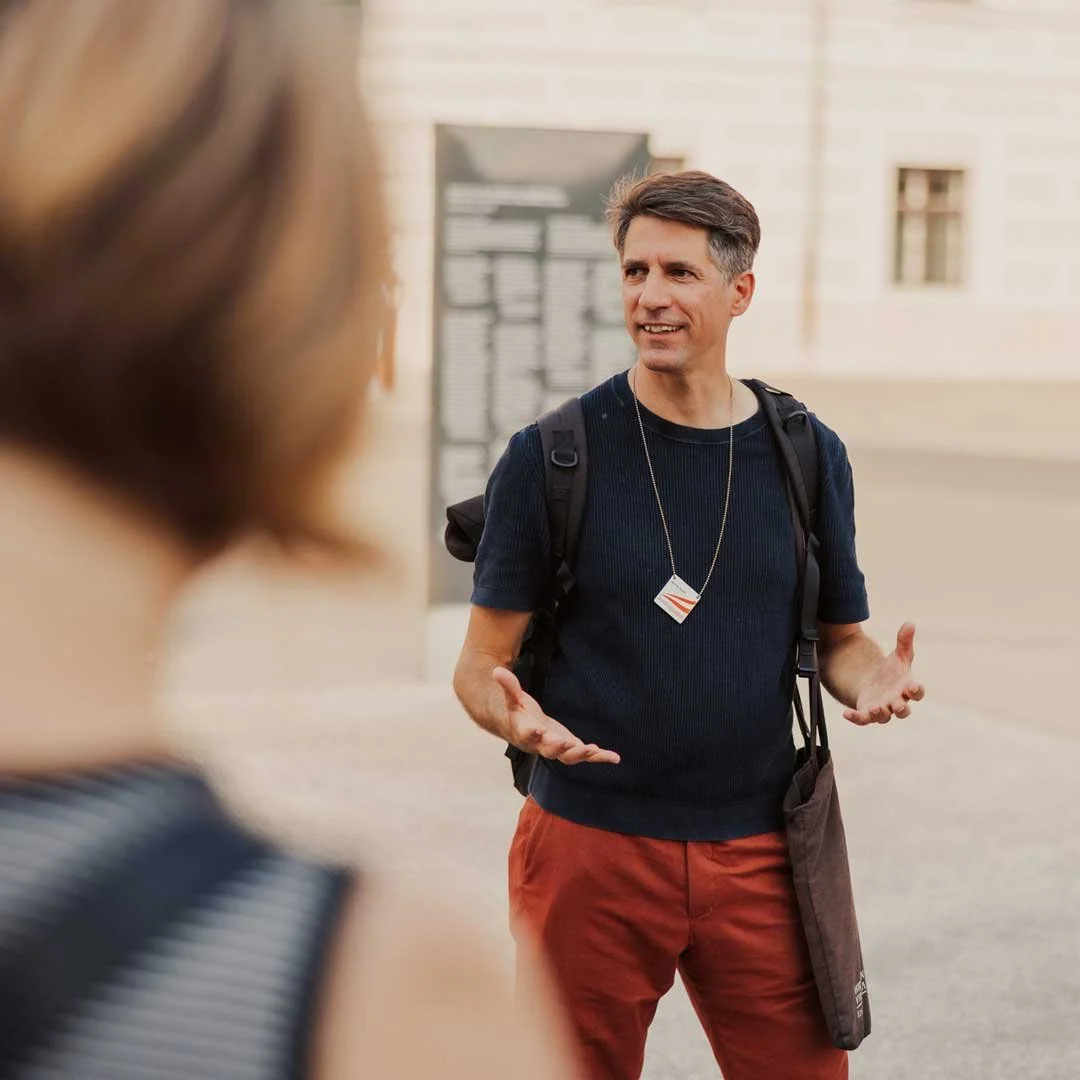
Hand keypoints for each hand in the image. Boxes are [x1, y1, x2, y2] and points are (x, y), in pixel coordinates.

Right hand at [492, 667, 620, 765]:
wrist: (521, 730)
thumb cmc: (517, 713)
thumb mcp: (512, 698)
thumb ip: (508, 686)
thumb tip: (496, 671)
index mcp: (525, 732)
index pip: (528, 734)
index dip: (532, 734)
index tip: (537, 730)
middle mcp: (541, 744)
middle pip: (550, 750)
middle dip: (559, 747)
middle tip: (569, 743)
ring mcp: (557, 748)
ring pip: (568, 756)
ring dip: (581, 754)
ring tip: (594, 750)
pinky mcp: (570, 748)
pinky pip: (585, 756)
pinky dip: (600, 757)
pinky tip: (615, 758)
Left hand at [843, 623, 925, 725]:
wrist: (875, 681)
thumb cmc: (893, 671)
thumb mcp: (899, 655)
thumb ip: (904, 641)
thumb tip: (910, 623)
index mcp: (908, 689)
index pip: (917, 693)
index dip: (916, 691)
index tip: (913, 687)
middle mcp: (897, 702)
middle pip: (903, 710)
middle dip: (900, 708)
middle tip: (897, 704)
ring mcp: (882, 709)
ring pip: (883, 717)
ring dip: (880, 714)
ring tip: (875, 708)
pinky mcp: (866, 712)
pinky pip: (862, 719)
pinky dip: (855, 718)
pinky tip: (846, 714)